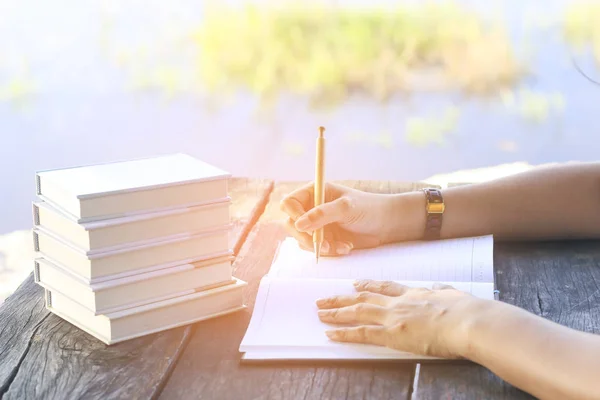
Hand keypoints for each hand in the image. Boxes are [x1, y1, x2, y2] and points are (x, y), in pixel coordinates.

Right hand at [280, 182, 404, 255]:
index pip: (289, 203)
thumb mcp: (346, 208)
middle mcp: (312, 208)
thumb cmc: (368, 209)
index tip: (305, 227)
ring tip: (342, 246)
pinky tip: (345, 248)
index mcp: (314, 192)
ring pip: (303, 240)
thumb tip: (298, 224)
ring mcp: (317, 224)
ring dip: (321, 247)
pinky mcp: (324, 238)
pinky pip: (315, 249)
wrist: (386, 224)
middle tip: (323, 246)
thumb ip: (322, 214)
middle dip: (307, 237)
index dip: (294, 215)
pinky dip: (329, 251)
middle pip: (291, 224)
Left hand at [316, 279, 484, 357]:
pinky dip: (344, 332)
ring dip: (336, 312)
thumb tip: (439, 286)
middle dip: (342, 298)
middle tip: (325, 298)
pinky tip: (331, 333)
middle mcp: (399, 303)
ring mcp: (393, 317)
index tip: (356, 285)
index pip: (385, 288)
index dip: (368, 286)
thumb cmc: (467, 311)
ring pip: (357, 312)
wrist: (468, 321)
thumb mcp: (453, 294)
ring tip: (320, 312)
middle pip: (364, 298)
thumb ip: (442, 290)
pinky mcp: (392, 334)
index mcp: (414, 294)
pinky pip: (361, 333)